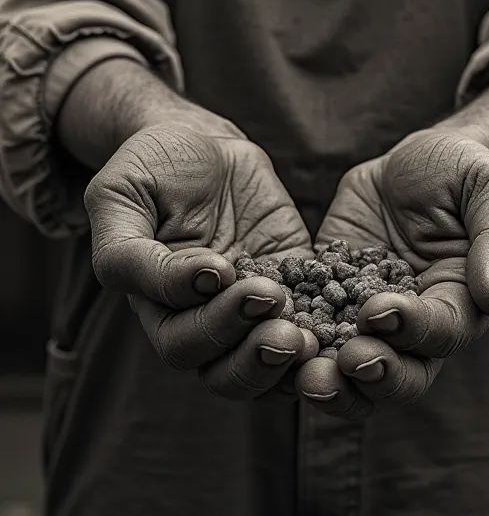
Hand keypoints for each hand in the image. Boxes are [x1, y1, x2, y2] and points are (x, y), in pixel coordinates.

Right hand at [84, 118, 316, 399]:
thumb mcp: (120, 197)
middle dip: (250, 352)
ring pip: (266, 366)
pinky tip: (342, 326)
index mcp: (158, 308)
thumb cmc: (150, 169)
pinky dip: (326, 337)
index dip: (205, 317)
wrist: (201, 144)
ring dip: (285, 361)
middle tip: (274, 313)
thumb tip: (188, 283)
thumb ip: (127, 249)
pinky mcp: (292, 286)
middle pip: (222, 370)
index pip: (180, 339)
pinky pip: (312, 325)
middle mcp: (203, 321)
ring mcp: (250, 308)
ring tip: (305, 336)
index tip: (219, 269)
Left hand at [296, 129, 488, 418]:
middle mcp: (412, 325)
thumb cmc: (463, 171)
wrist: (416, 158)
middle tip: (342, 362)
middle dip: (370, 376)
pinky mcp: (326, 292)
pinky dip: (286, 333)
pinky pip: (306, 322)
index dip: (412, 331)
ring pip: (347, 368)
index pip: (440, 334)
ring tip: (301, 371)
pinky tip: (260, 329)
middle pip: (396, 374)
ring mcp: (364, 313)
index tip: (381, 311)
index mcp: (458, 305)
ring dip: (327, 377)